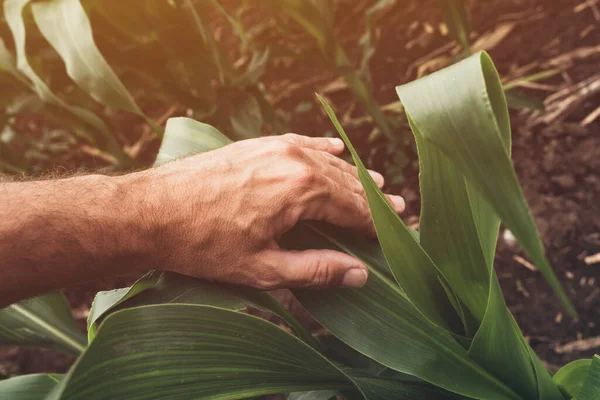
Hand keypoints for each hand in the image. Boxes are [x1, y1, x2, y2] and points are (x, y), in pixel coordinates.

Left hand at [128, 134, 404, 289]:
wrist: (149, 211)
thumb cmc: (203, 245)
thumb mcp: (263, 268)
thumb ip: (315, 270)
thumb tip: (360, 275)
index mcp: (303, 190)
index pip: (355, 209)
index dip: (378, 225)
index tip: (397, 234)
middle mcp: (295, 160)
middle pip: (346, 183)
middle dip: (373, 201)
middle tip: (399, 210)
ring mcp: (274, 147)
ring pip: (327, 163)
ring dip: (353, 177)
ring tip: (377, 185)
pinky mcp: (256, 144)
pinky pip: (300, 143)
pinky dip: (321, 150)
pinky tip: (335, 151)